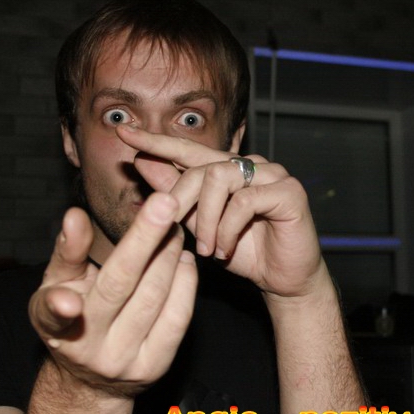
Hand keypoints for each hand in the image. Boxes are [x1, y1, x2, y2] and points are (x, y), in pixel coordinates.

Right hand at [28, 194, 197, 395]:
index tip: (69, 301)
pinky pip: (177, 318)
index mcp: (54, 327)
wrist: (93, 380)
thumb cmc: (72, 315)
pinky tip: (184, 259)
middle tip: (165, 203)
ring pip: (153, 298)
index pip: (55, 313)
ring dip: (169, 255)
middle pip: (120, 288)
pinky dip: (185, 283)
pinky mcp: (156, 366)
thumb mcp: (57, 285)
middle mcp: (88, 350)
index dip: (59, 307)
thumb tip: (74, 216)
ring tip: (174, 227)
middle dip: (145, 240)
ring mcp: (125, 362)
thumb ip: (67, 251)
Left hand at [116, 125, 326, 299]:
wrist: (284, 281)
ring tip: (206, 249)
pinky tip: (224, 250)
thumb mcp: (199, 225)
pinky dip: (227, 229)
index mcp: (228, 170)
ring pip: (220, 179)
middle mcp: (251, 165)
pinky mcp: (289, 191)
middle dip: (179, 201)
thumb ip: (176, 194)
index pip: (187, 150)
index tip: (123, 132)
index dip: (156, 141)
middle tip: (168, 229)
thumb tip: (142, 162)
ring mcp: (273, 174)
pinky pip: (244, 201)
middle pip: (201, 168)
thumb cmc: (244, 253)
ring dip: (205, 220)